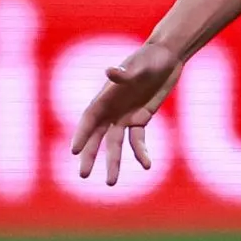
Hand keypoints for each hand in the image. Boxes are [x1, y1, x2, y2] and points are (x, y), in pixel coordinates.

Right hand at [70, 40, 182, 184]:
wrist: (167, 57)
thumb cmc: (149, 57)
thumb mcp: (139, 65)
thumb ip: (125, 73)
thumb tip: (110, 72)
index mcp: (106, 96)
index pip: (90, 119)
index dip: (82, 134)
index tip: (74, 151)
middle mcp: (112, 109)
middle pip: (97, 136)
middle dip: (90, 155)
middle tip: (83, 175)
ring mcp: (125, 116)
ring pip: (115, 144)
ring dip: (113, 162)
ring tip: (110, 183)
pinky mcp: (141, 119)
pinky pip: (138, 140)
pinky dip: (141, 153)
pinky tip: (147, 166)